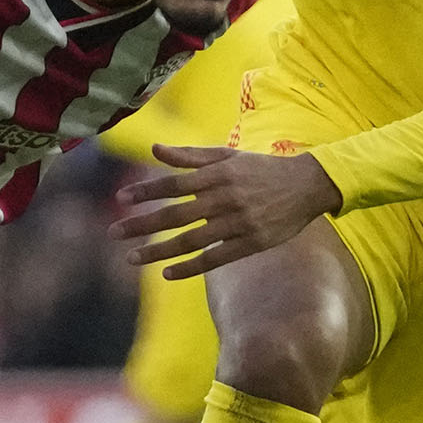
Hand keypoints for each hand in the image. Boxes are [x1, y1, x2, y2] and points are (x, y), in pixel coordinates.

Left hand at [112, 143, 343, 278]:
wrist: (307, 185)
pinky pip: (215, 258)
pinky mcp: (251, 243)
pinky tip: (168, 274)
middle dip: (142, 224)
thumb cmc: (262, 168)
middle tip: (114, 233)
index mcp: (218, 175)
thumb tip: (154, 149)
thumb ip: (190, 156)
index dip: (147, 190)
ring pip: (191, 240)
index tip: (122, 198)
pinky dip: (191, 267)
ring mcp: (238, 223)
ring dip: (159, 251)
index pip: (175, 184)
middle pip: (176, 214)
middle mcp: (225, 198)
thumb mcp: (228, 156)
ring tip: (132, 258)